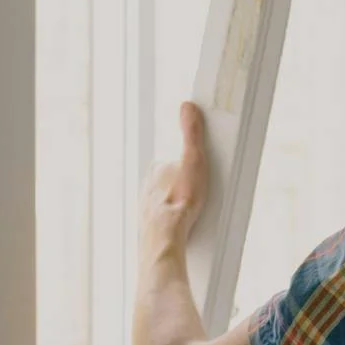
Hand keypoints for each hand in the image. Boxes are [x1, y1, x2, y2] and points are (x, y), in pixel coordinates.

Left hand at [140, 102, 209, 262]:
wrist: (166, 237)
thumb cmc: (180, 200)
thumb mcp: (192, 160)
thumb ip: (191, 134)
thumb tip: (187, 106)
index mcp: (156, 170)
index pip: (173, 162)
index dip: (187, 167)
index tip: (198, 173)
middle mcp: (147, 187)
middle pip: (168, 183)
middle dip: (181, 187)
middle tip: (199, 195)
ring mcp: (146, 206)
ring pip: (164, 202)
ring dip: (177, 206)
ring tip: (194, 213)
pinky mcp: (148, 226)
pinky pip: (163, 221)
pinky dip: (172, 222)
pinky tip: (184, 228)